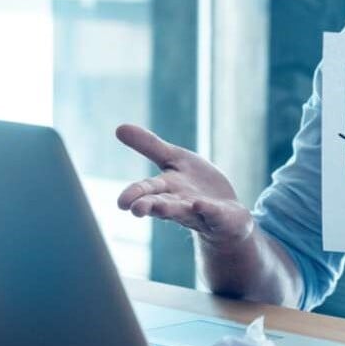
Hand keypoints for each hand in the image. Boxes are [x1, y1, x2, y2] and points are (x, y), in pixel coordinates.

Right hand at [115, 124, 253, 246]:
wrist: (226, 213)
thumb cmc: (195, 185)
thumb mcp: (174, 159)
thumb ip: (149, 146)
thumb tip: (118, 128)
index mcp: (167, 188)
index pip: (148, 190)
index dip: (135, 194)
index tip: (121, 202)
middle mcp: (180, 204)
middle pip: (161, 204)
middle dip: (148, 206)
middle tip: (135, 209)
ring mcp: (201, 213)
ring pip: (184, 212)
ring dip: (172, 210)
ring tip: (161, 208)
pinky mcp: (222, 217)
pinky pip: (215, 214)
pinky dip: (208, 210)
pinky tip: (200, 205)